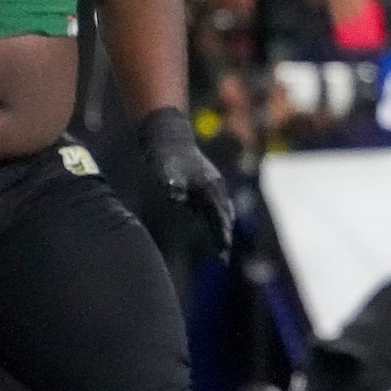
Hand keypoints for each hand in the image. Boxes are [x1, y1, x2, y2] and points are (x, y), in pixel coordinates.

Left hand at [139, 106, 235, 258]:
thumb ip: (172, 184)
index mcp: (209, 186)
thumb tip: (176, 197)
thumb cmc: (166, 154)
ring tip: (221, 244)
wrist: (168, 133)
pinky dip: (218, 215)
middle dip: (223, 235)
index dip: (220, 236)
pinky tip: (213, 221)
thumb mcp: (166, 170)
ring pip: (223, 208)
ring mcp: (211, 182)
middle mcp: (215, 185)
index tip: (221, 254)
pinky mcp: (205, 180)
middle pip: (224, 216)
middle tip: (222, 257)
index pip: (219, 217)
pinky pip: (216, 202)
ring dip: (223, 226)